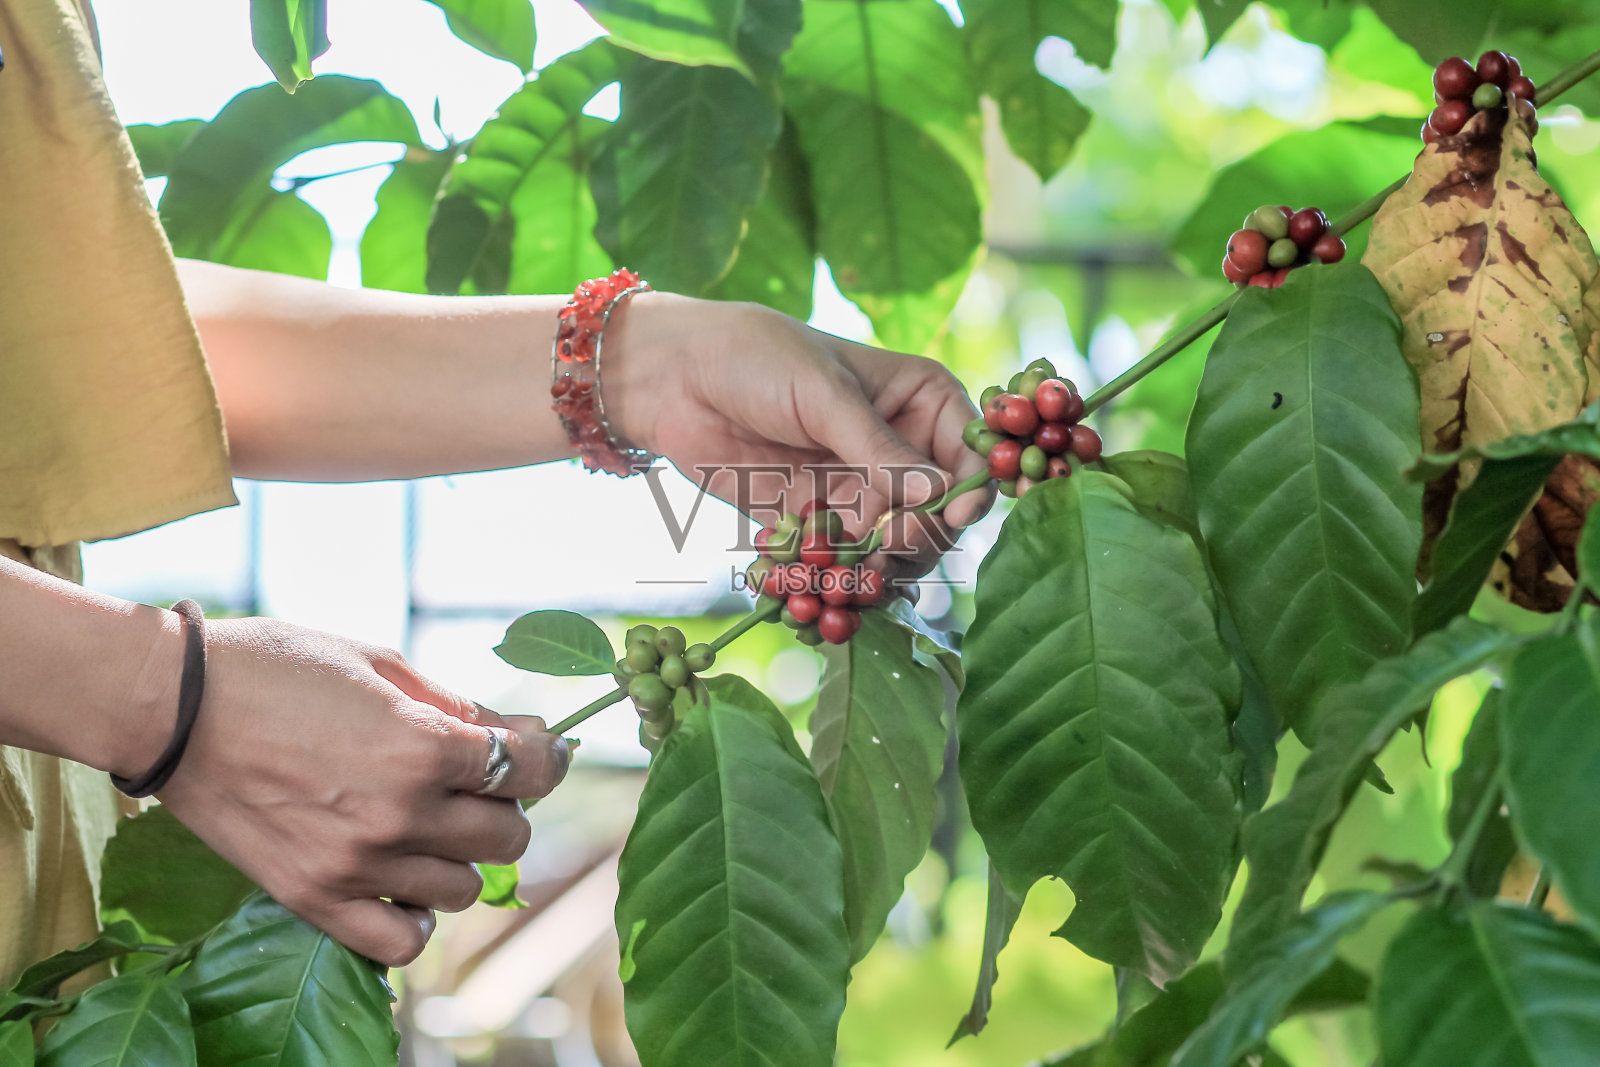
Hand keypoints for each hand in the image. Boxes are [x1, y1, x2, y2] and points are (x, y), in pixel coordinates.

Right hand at [152, 616, 568, 965]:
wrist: (171, 707)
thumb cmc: (277, 668)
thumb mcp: (379, 663)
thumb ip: (455, 706)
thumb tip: (518, 732)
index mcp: (421, 747)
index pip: (528, 769)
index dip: (547, 755)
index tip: (541, 748)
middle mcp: (400, 814)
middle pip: (509, 835)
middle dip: (503, 803)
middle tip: (472, 781)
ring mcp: (357, 865)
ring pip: (465, 889)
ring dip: (461, 857)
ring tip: (429, 824)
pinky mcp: (313, 899)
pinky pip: (402, 942)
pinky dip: (415, 916)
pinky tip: (403, 879)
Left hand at [608, 296, 993, 581]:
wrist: (672, 378)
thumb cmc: (755, 357)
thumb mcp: (823, 394)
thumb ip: (878, 448)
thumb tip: (940, 496)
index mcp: (922, 402)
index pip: (971, 460)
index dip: (966, 496)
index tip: (944, 519)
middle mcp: (902, 451)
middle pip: (940, 520)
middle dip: (917, 544)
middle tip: (882, 554)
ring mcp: (861, 492)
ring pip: (894, 554)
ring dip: (874, 576)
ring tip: (845, 583)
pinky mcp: (819, 524)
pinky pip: (841, 567)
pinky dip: (830, 585)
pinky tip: (809, 591)